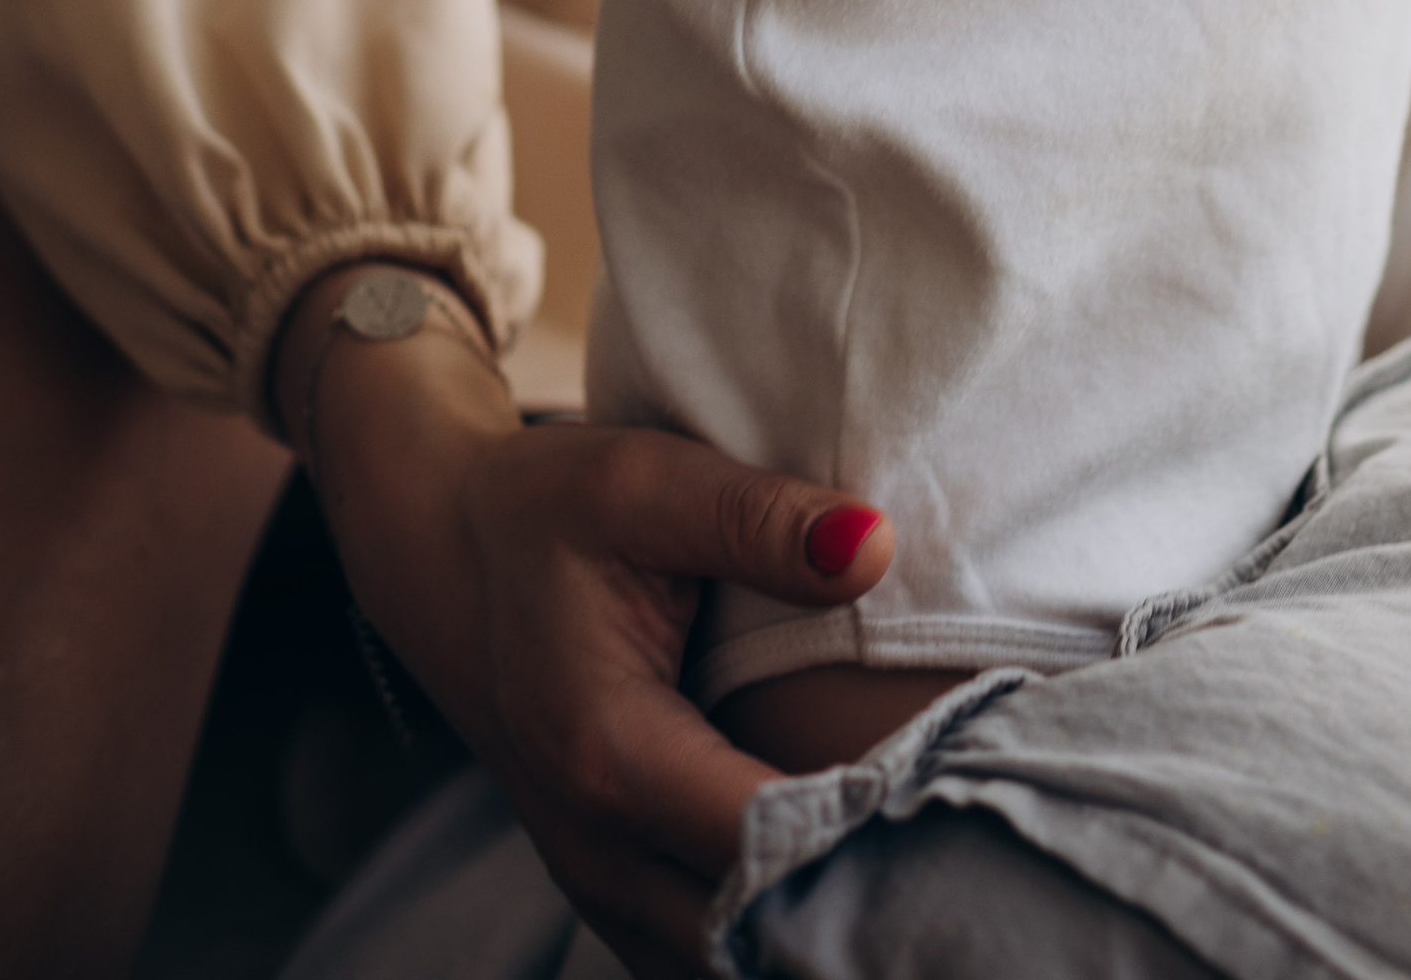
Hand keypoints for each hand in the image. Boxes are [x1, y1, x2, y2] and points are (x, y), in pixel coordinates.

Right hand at [277, 268, 891, 979]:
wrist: (443, 550)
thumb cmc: (548, 508)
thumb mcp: (645, 479)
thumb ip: (759, 519)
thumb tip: (875, 548)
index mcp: (608, 754)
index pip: (764, 844)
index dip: (867, 830)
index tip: (958, 787)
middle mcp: (597, 847)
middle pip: (753, 935)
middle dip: (860, 898)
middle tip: (968, 845)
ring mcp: (599, 883)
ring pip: (728, 962)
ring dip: (819, 924)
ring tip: (924, 864)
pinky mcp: (613, 886)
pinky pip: (705, 954)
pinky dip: (775, 933)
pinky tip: (850, 877)